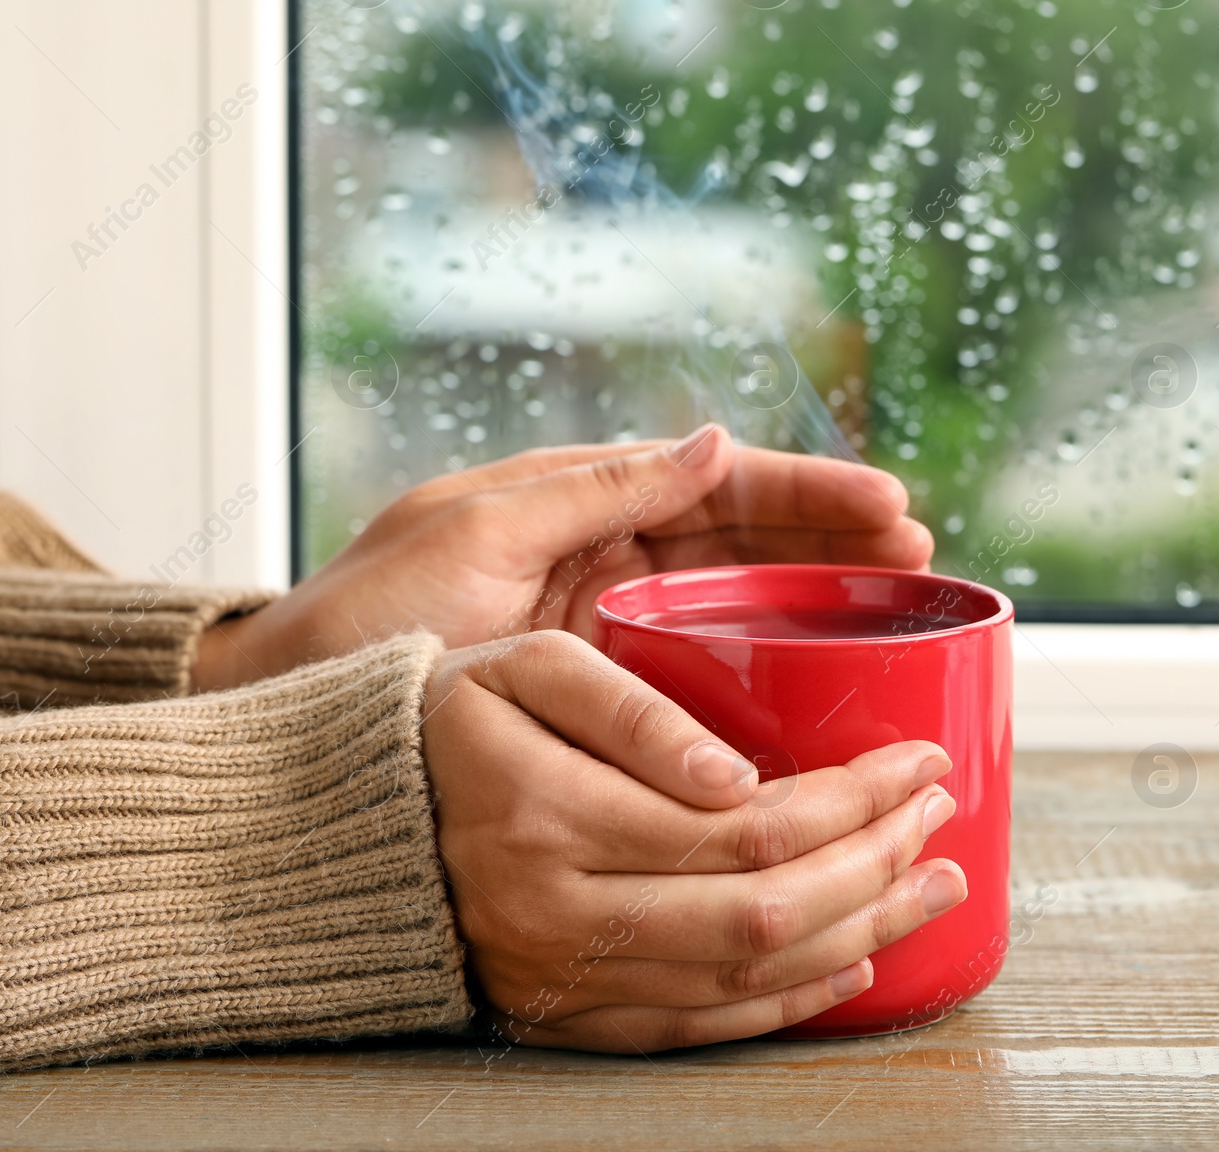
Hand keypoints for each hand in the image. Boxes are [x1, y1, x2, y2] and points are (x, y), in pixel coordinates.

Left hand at [192, 426, 932, 689]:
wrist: (298, 708)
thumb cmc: (368, 611)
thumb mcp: (474, 531)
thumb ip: (593, 486)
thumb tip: (712, 440)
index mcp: (575, 499)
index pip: (714, 484)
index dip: (805, 494)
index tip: (887, 504)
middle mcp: (600, 556)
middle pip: (742, 543)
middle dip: (832, 544)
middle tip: (920, 557)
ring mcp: (603, 627)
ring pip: (731, 606)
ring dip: (813, 604)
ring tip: (898, 609)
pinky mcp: (595, 693)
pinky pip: (693, 672)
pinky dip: (758, 673)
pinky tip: (814, 687)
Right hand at [419, 630, 967, 1051]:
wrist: (348, 826)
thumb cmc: (441, 727)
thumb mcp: (519, 669)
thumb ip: (624, 708)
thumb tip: (736, 772)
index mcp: (554, 812)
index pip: (748, 823)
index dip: (853, 798)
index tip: (915, 760)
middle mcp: (562, 909)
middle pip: (766, 910)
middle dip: (878, 865)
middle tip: (940, 818)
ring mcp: (564, 973)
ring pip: (745, 979)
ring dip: (859, 934)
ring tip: (930, 888)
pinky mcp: (565, 1011)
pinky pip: (696, 1028)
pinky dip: (788, 1003)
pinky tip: (851, 963)